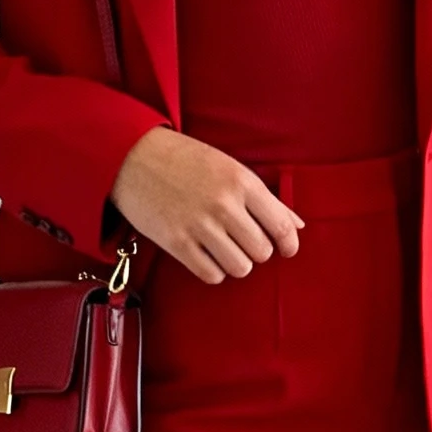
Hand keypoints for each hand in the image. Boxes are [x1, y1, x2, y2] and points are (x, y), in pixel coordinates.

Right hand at [111, 125, 303, 284]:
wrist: (133, 156)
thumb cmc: (185, 160)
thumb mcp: (230, 168)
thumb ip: (266, 199)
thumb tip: (298, 225)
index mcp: (241, 182)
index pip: (281, 226)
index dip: (289, 244)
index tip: (286, 249)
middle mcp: (223, 205)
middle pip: (262, 252)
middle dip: (257, 251)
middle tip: (243, 240)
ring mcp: (199, 225)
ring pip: (240, 268)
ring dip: (236, 262)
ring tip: (224, 248)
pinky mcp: (176, 243)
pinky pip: (211, 274)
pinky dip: (214, 270)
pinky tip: (206, 255)